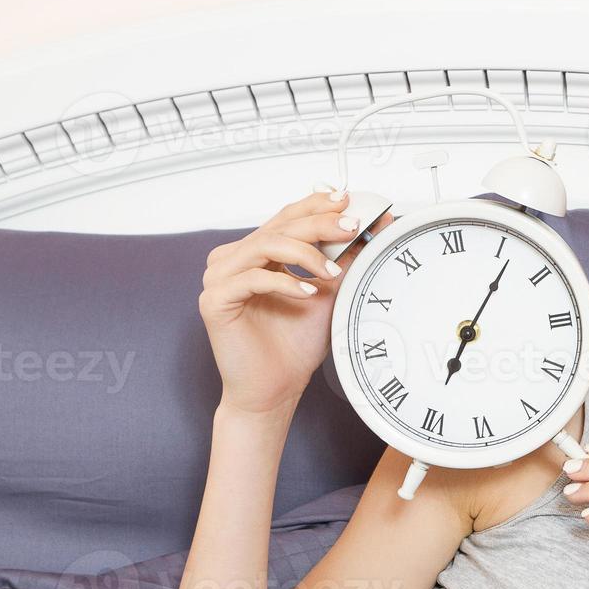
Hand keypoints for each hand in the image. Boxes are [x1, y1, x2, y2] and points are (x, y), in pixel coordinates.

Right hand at [198, 186, 393, 415]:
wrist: (275, 388)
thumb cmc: (296, 343)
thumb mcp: (330, 292)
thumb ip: (345, 259)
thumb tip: (375, 229)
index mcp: (257, 252)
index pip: (287, 217)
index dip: (317, 204)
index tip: (349, 201)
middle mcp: (234, 258)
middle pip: (279, 226)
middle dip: (320, 223)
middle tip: (352, 227)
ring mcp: (219, 277)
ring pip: (265, 245)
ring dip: (305, 254)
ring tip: (333, 272)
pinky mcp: (213, 300)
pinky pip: (251, 279)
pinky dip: (284, 283)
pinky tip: (309, 293)